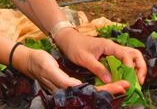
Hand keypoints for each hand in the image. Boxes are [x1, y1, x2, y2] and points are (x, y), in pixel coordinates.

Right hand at [11, 44, 131, 94]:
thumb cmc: (39, 63)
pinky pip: (88, 89)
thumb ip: (63, 80)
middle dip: (111, 90)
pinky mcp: (71, 87)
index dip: (107, 89)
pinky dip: (99, 87)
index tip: (122, 85)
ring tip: (122, 85)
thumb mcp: (49, 69)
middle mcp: (70, 92)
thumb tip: (77, 87)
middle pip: (95, 94)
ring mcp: (70, 90)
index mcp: (66, 89)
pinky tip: (108, 84)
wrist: (29, 62)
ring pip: (93, 92)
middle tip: (127, 85)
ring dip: (107, 89)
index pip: (91, 91)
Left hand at [53, 29, 146, 87]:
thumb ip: (97, 68)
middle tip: (139, 81)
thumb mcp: (84, 59)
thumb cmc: (75, 47)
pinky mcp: (110, 55)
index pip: (126, 55)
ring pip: (131, 57)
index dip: (131, 66)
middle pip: (134, 54)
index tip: (131, 78)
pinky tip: (125, 78)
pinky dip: (128, 69)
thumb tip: (110, 80)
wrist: (67, 39)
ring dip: (136, 68)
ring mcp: (113, 51)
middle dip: (140, 67)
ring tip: (135, 81)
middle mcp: (114, 47)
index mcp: (109, 46)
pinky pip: (123, 61)